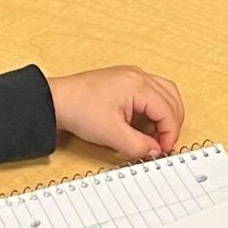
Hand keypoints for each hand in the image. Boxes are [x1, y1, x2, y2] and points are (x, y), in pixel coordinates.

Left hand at [47, 66, 183, 159]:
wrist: (56, 101)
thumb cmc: (79, 109)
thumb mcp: (111, 134)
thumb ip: (137, 145)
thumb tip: (155, 151)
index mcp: (138, 85)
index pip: (168, 110)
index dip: (170, 133)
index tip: (163, 150)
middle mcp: (139, 76)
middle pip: (171, 99)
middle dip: (171, 124)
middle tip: (162, 144)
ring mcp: (132, 76)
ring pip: (165, 94)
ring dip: (165, 115)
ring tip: (155, 135)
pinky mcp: (125, 81)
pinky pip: (152, 93)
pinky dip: (154, 109)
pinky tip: (144, 124)